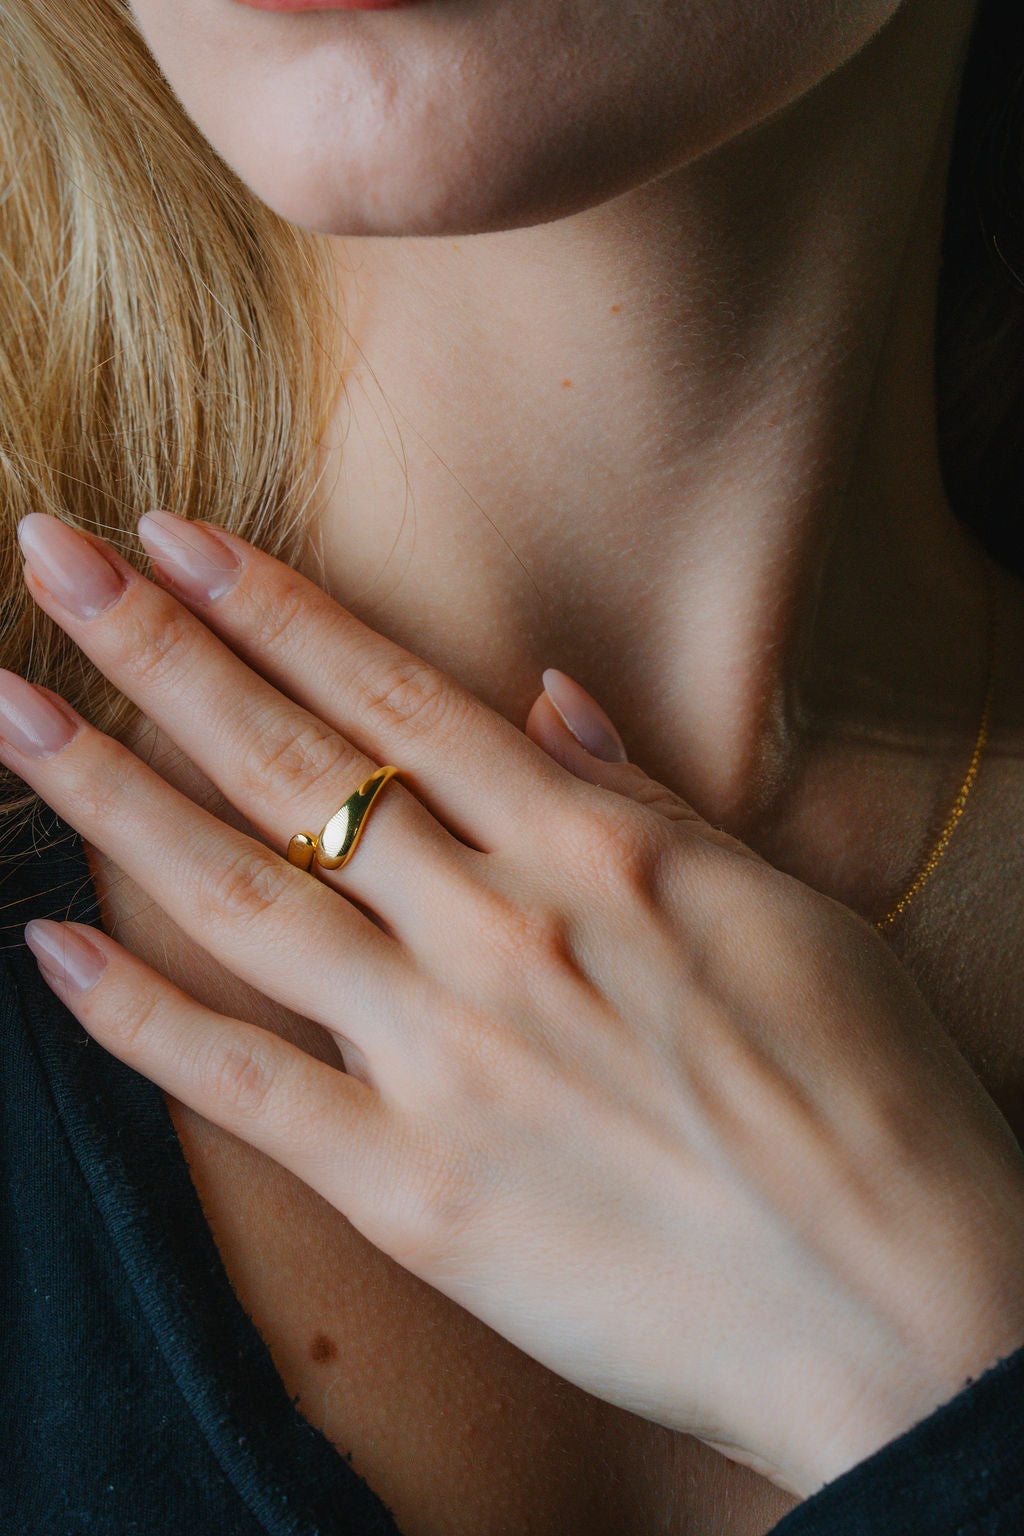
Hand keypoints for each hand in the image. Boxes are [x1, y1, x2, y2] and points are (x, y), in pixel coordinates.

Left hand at [3, 508, 1023, 1498]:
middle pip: (288, 762)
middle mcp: (499, 927)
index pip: (394, 697)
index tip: (176, 538)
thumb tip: (547, 696)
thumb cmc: (865, 1087)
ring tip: (8, 708)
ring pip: (237, 895)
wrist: (901, 1297)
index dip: (274, 607)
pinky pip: (242, 1084)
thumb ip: (644, 795)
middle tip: (49, 558)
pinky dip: (135, 1019)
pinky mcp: (410, 1189)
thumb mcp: (778, 902)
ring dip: (106, 792)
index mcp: (593, 850)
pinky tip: (46, 945)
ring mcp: (443, 1055)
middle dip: (155, 649)